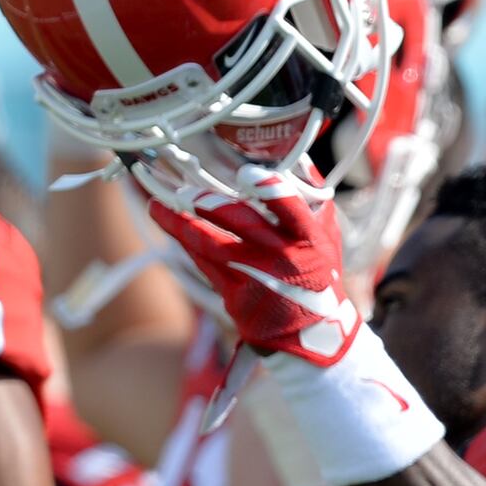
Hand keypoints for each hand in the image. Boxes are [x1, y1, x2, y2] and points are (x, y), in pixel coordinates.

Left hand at [139, 184, 360, 366]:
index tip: (245, 171)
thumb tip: (293, 155)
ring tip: (158, 204)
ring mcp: (255, 277)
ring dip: (179, 223)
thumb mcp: (326, 235)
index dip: (267, 187)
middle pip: (240, 222)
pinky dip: (183, 241)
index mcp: (307, 237)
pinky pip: (202, 262)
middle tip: (185, 189)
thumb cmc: (318, 274)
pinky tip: (168, 223)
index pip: (289, 206)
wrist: (310, 330)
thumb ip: (312, 195)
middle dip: (210, 202)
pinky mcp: (234, 294)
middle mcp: (281, 256)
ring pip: (209, 244)